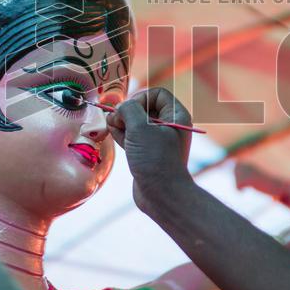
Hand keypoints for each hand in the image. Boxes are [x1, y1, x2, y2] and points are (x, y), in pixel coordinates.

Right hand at [107, 88, 193, 212]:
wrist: (161, 195)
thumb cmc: (156, 160)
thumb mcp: (140, 129)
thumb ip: (128, 110)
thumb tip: (119, 108)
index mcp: (176, 116)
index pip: (157, 94)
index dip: (140, 98)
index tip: (129, 110)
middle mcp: (169, 126)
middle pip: (144, 107)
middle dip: (127, 111)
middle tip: (116, 119)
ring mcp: (158, 140)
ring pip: (136, 123)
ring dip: (122, 122)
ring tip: (112, 126)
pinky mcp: (147, 153)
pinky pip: (133, 136)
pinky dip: (123, 133)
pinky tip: (113, 134)